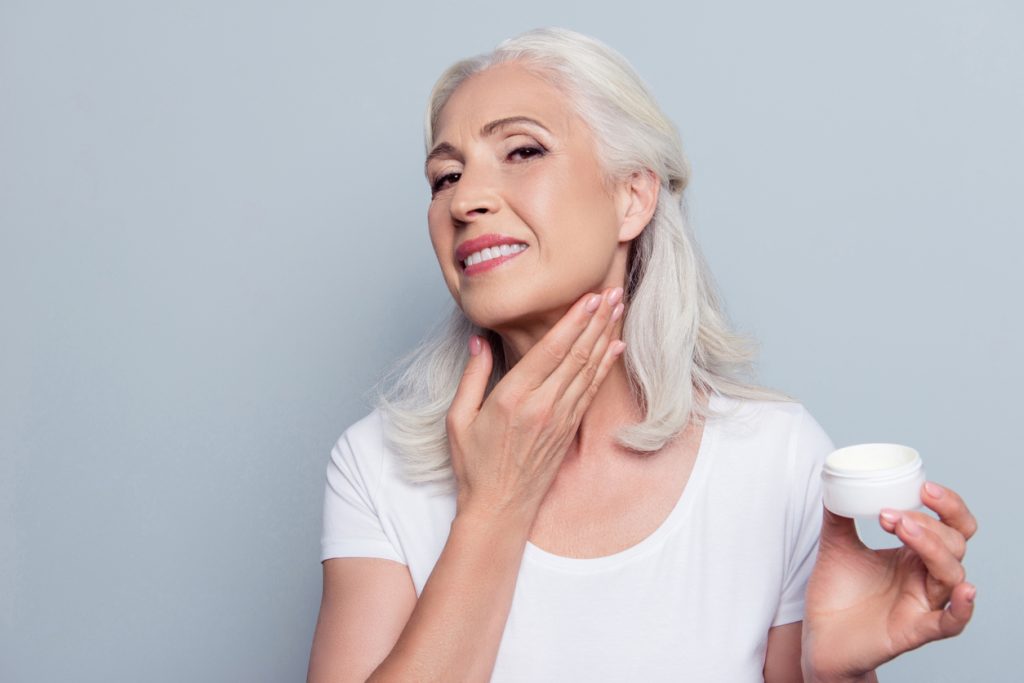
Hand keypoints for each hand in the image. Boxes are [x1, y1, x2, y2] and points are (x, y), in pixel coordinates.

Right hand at [446, 287, 625, 522]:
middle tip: (613, 291)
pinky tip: (615, 346)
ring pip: (589, 369)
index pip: (550, 351)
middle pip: (577, 354)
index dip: (573, 321)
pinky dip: (605, 365)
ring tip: (618, 308)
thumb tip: (479, 339)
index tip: (589, 297)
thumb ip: (472, 376)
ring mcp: (560, 419)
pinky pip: (591, 390)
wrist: (499, 509)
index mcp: (512, 399)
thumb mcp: (458, 419)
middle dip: (597, 320)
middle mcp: (542, 406)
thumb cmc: (474, 465)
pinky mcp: (569, 429)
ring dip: (605, 336)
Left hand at [802, 482, 977, 681]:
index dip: (948, 505)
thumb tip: (836, 482)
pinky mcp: (914, 630)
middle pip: (954, 544)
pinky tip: (965, 592)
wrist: (820, 636)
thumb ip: (838, 514)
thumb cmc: (837, 593)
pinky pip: (949, 623)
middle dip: (927, 523)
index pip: (951, 525)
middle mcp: (925, 577)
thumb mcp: (835, 545)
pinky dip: (962, 608)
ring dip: (931, 546)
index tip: (923, 488)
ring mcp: (923, 603)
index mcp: (914, 554)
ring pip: (950, 573)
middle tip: (890, 514)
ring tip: (901, 527)